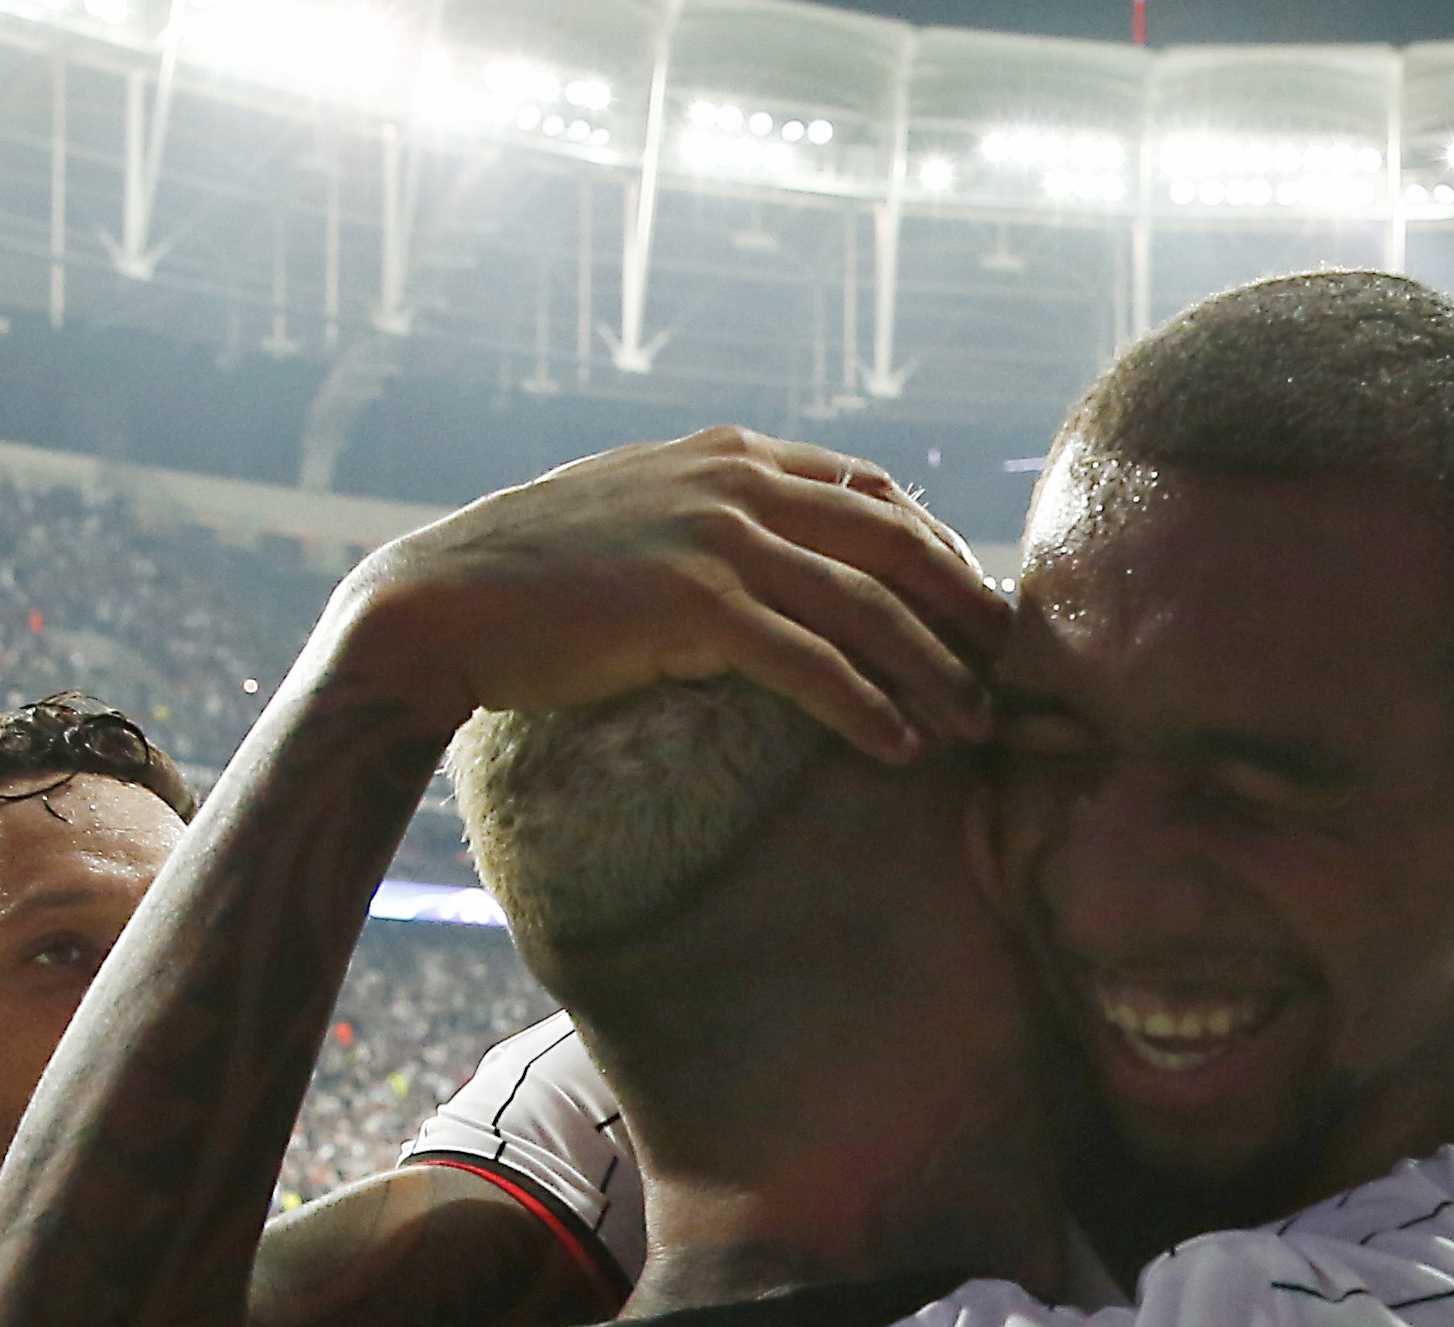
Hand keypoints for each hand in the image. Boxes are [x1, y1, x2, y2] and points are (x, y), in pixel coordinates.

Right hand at [315, 426, 1007, 761]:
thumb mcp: (639, 510)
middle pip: (890, 538)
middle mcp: (733, 480)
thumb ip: (714, 513)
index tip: (975, 603)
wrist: (439, 600)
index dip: (934, 546)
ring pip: (862, 603)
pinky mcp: (687, 605)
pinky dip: (864, 705)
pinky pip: (805, 660)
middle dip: (962, 602)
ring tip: (975, 723)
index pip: (869, 489)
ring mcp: (712, 537)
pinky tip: (900, 745)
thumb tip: (777, 554)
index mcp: (729, 452)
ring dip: (931, 667)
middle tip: (1013, 664)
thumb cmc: (534, 573)